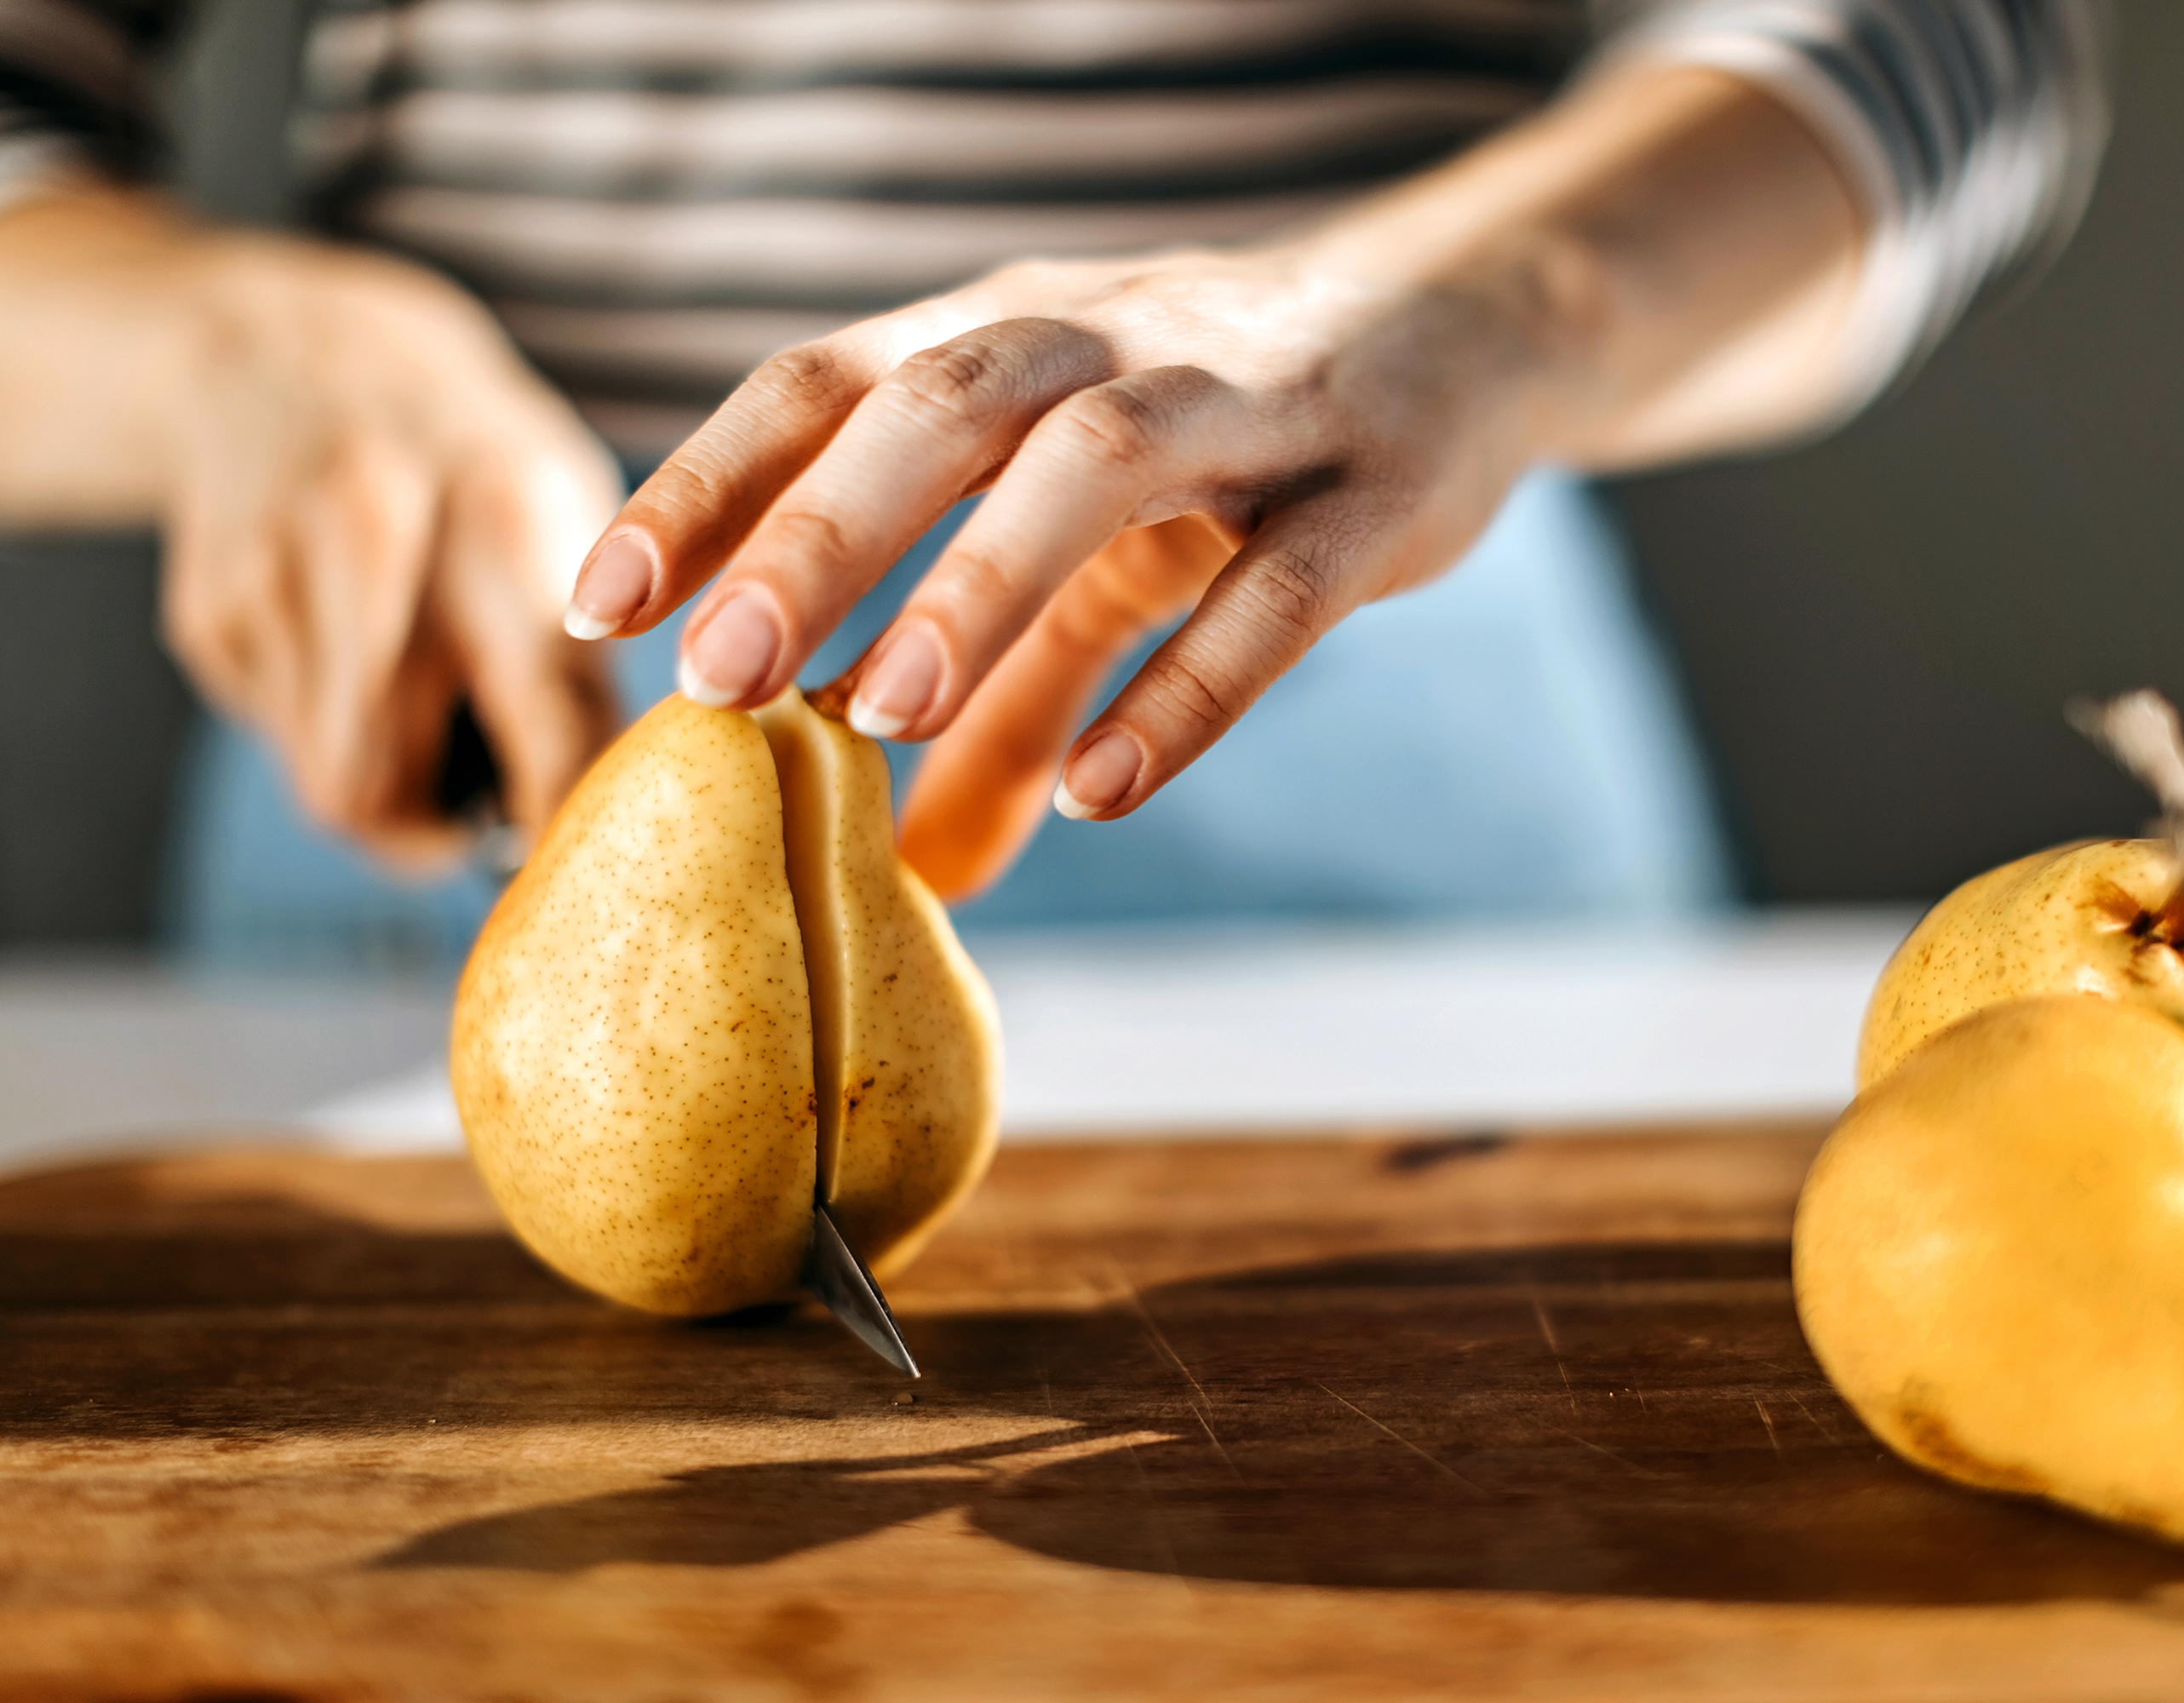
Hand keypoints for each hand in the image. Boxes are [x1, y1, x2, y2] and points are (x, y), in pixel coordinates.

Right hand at [0, 192, 623, 867]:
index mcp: (506, 519)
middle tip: (492, 818)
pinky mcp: (211, 613)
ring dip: (392, 795)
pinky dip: (336, 737)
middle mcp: (378, 543)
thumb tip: (612, 821)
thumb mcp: (569, 520)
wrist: (302, 355)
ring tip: (429, 721)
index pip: (545, 717)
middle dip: (446, 834)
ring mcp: (274, 578)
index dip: (564, 824)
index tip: (589, 875)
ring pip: (331, 785)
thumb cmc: (475, 466)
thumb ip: (588, 664)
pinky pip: (285, 743)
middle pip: (387, 786)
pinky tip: (356, 658)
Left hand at [569, 64, 1858, 895]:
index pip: (831, 377)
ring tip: (881, 714)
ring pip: (1098, 463)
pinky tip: (1106, 787)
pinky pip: (1278, 587)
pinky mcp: (1374, 493)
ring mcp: (1251, 409)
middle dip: (818, 531)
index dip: (711, 479)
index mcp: (1015, 335)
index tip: (603, 604)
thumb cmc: (1231, 440)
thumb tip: (920, 870)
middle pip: (942, 405)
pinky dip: (1189, 682)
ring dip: (980, 580)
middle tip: (715, 675)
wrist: (1467, 329)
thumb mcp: (1099, 553)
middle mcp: (1114, 343)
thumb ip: (1006, 700)